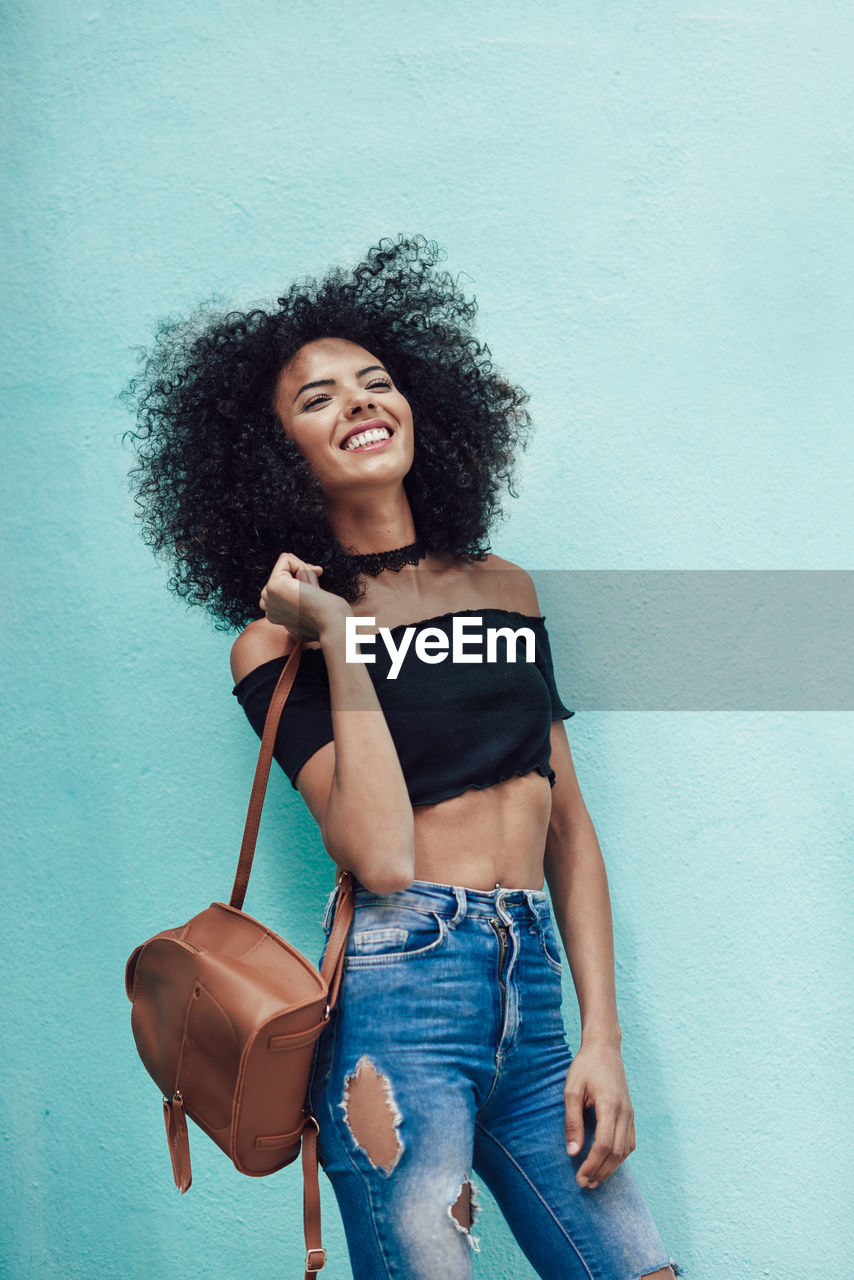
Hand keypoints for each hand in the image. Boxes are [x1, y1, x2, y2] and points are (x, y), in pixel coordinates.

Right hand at [259, 553, 350, 639]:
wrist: (332, 622)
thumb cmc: (328, 614)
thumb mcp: (313, 600)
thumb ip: (307, 588)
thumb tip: (316, 569)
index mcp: (275, 613)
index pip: (285, 582)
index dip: (303, 581)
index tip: (315, 592)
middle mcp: (267, 607)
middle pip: (283, 572)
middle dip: (303, 575)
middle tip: (313, 593)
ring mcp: (267, 597)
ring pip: (285, 564)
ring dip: (303, 572)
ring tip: (310, 591)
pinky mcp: (273, 586)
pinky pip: (286, 559)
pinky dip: (302, 566)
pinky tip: (307, 585)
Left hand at [564, 1040, 635, 1188]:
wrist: (604, 1048)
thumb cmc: (585, 1067)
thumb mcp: (571, 1090)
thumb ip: (572, 1121)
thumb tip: (572, 1152)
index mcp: (609, 1105)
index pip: (604, 1145)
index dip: (592, 1165)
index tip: (579, 1178)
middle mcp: (624, 1112)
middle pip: (617, 1153)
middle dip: (601, 1172)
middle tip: (584, 1184)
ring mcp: (630, 1113)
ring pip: (626, 1150)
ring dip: (611, 1168)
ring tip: (594, 1179)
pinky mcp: (631, 1114)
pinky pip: (629, 1142)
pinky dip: (619, 1157)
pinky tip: (606, 1163)